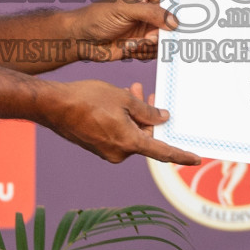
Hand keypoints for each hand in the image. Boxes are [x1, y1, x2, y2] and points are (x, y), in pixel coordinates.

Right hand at [41, 79, 200, 165]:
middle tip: (146, 92)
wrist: (53, 106)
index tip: (195, 158)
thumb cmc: (87, 99)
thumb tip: (161, 119)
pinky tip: (117, 102)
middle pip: (145, 137)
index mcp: (129, 143)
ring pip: (131, 133)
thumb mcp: (123, 99)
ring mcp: (106, 151)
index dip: (180, 155)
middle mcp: (119, 152)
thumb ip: (146, 111)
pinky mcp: (97, 146)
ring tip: (130, 90)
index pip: (162, 152)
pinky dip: (122, 120)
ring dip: (134, 114)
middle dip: (148, 116)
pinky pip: (118, 134)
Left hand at [70, 0, 177, 61]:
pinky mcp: (146, 44)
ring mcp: (151, 26)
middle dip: (172, 27)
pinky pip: (158, 50)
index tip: (196, 5)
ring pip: (170, 36)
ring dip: (155, 42)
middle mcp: (153, 8)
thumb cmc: (98, 16)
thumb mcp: (125, 9)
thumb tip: (175, 22)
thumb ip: (152, 13)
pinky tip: (130, 47)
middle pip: (177, 15)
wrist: (81, 40)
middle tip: (159, 33)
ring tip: (140, 41)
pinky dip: (147, 51)